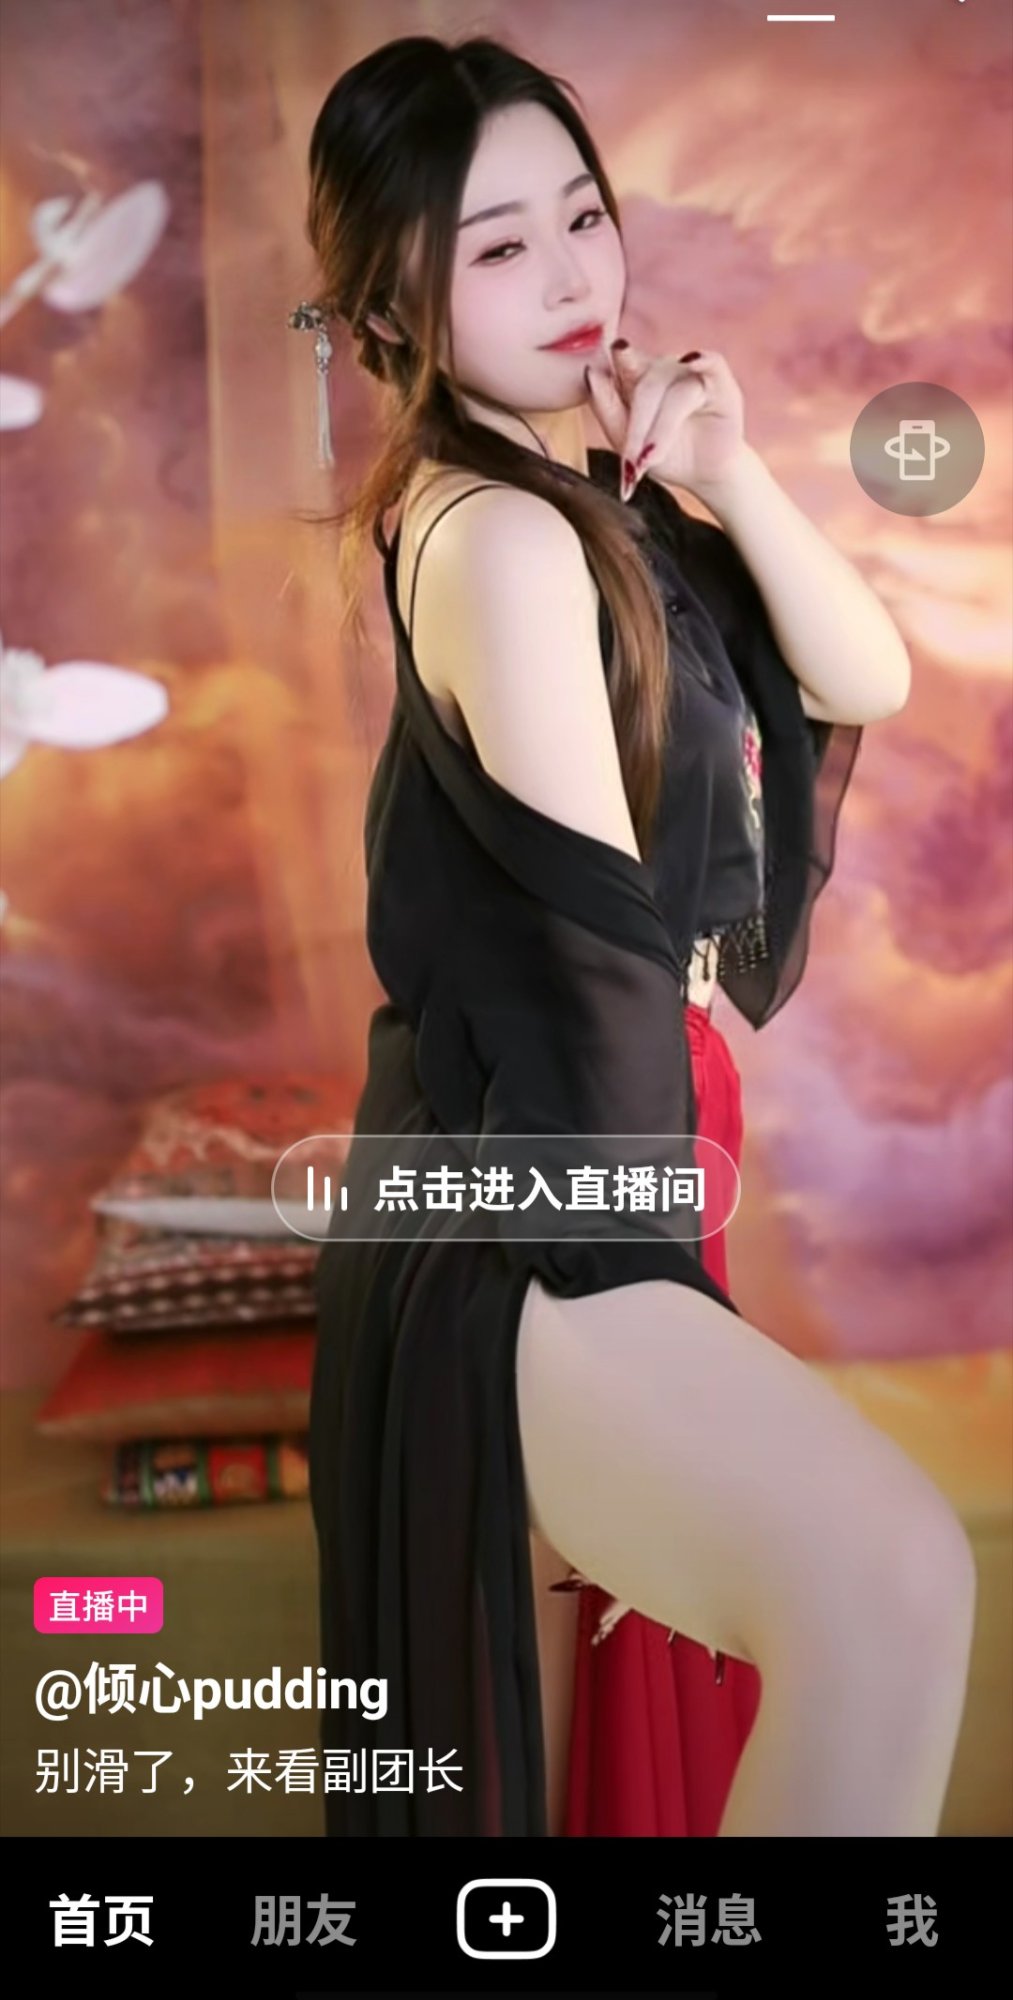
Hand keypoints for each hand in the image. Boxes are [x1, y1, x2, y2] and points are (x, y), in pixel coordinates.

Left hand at [585, 339, 748, 504]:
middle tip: (632, 463)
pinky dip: (704, 361)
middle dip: (638, 428)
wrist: (702, 475)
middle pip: (648, 386)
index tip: (615, 351)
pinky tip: (693, 360)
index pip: (625, 364)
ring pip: (675, 392)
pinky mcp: (720, 382)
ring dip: (662, 431)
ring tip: (652, 461)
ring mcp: (692, 373)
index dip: (620, 358)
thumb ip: (605, 407)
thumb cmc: (664, 454)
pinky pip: (713, 363)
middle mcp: (665, 369)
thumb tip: (591, 371)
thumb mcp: (625, 441)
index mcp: (638, 376)